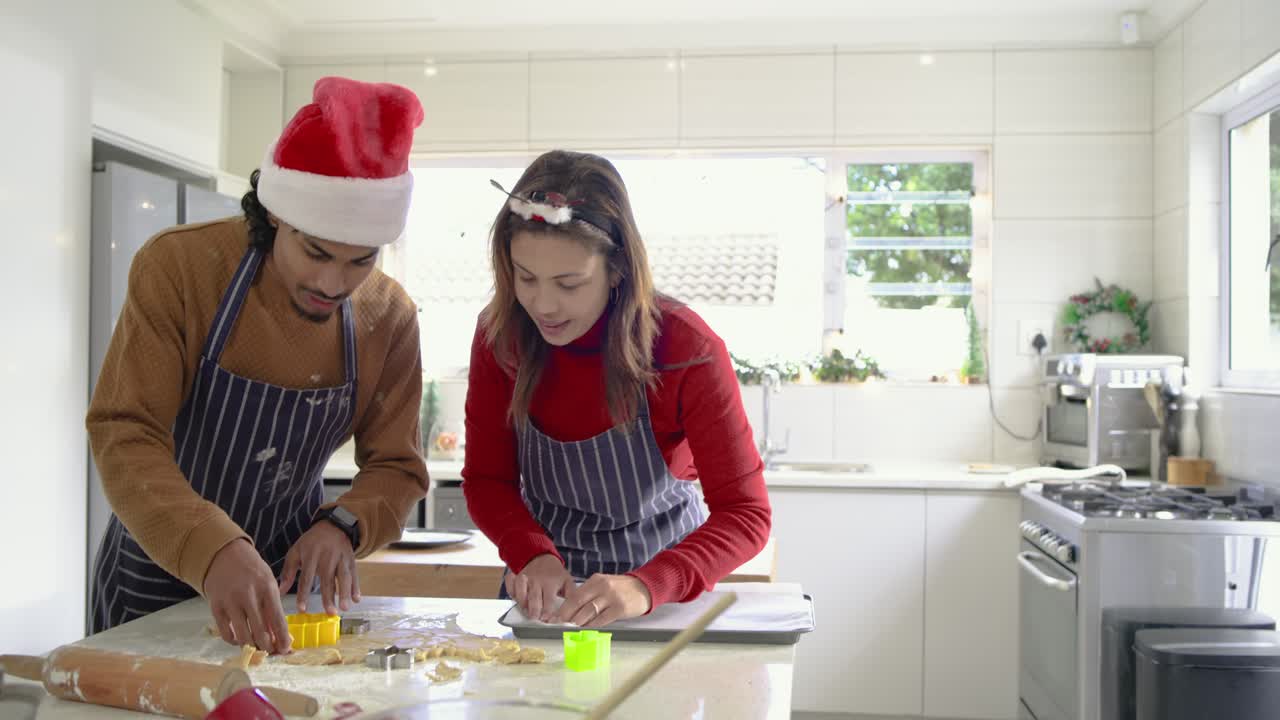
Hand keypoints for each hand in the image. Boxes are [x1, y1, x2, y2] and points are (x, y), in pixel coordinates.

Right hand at [204, 538, 290, 654]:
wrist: (225, 554)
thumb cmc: (252, 570)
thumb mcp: (268, 582)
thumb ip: (272, 607)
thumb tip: (278, 635)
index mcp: (267, 588)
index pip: (277, 619)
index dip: (283, 637)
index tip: (286, 649)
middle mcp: (248, 595)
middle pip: (260, 631)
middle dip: (268, 646)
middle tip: (271, 652)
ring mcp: (230, 601)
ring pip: (243, 635)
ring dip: (251, 646)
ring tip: (257, 648)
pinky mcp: (216, 606)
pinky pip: (225, 632)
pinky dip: (234, 641)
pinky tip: (240, 640)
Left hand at [277, 521, 360, 615]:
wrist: (333, 526)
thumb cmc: (311, 542)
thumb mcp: (296, 552)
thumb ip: (288, 572)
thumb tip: (279, 591)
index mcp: (310, 555)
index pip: (306, 577)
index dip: (304, 593)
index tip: (302, 609)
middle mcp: (327, 557)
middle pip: (328, 579)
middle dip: (329, 596)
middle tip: (330, 612)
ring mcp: (341, 558)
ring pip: (344, 576)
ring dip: (345, 592)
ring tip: (346, 607)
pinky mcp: (351, 560)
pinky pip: (354, 574)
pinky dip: (356, 586)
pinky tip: (357, 599)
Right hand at [506, 553, 573, 622]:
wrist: (542, 558)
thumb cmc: (556, 574)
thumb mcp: (567, 581)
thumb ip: (571, 595)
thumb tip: (572, 612)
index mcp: (550, 582)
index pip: (549, 599)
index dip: (547, 611)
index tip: (547, 620)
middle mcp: (536, 580)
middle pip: (534, 597)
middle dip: (534, 609)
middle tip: (535, 619)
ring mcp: (524, 578)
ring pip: (520, 590)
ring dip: (522, 602)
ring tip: (525, 612)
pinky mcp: (515, 577)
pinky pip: (510, 584)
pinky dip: (510, 591)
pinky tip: (515, 598)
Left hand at [556, 574, 651, 626]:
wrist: (644, 587)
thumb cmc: (621, 589)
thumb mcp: (604, 586)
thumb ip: (590, 595)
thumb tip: (572, 611)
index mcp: (595, 580)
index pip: (574, 595)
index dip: (563, 608)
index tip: (555, 617)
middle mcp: (602, 587)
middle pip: (578, 603)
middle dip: (566, 616)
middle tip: (558, 625)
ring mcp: (611, 597)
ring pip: (588, 612)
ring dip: (578, 622)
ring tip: (571, 628)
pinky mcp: (620, 608)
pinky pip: (602, 619)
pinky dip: (592, 625)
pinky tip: (587, 629)